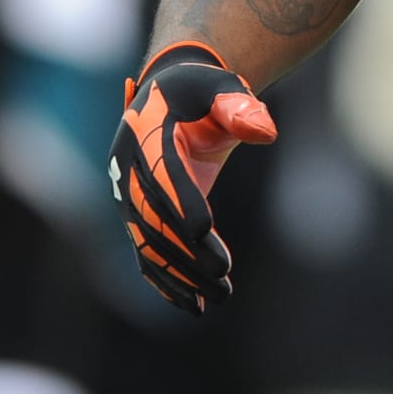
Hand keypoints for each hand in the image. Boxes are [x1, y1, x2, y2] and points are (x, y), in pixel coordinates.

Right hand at [108, 41, 276, 313]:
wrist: (171, 96)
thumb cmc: (202, 92)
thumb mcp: (221, 88)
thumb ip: (240, 106)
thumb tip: (264, 131)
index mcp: (144, 131)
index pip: (161, 174)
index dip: (182, 201)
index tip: (206, 231)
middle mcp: (128, 167)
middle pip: (154, 217)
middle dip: (185, 251)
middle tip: (222, 276)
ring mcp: (128, 194)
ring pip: (149, 243)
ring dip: (179, 275)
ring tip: (218, 299)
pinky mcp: (137, 214)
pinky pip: (146, 252)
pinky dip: (166, 281)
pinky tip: (194, 305)